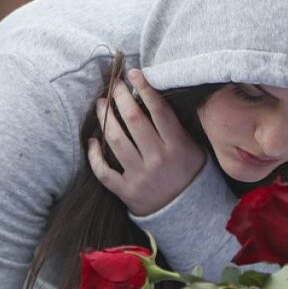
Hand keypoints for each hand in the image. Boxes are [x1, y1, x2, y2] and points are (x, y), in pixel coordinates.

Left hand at [88, 68, 206, 216]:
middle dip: (121, 97)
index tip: (133, 74)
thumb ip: (176, 128)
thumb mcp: (194, 150)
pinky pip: (103, 171)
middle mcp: (158, 159)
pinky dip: (95, 155)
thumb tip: (152, 99)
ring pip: (116, 140)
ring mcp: (140, 176)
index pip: (159, 111)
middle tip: (114, 85)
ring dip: (105, 118)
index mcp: (178, 147)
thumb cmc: (190, 175)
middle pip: (134, 120)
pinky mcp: (126, 192)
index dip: (145, 89)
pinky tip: (93, 140)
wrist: (188, 214)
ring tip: (101, 105)